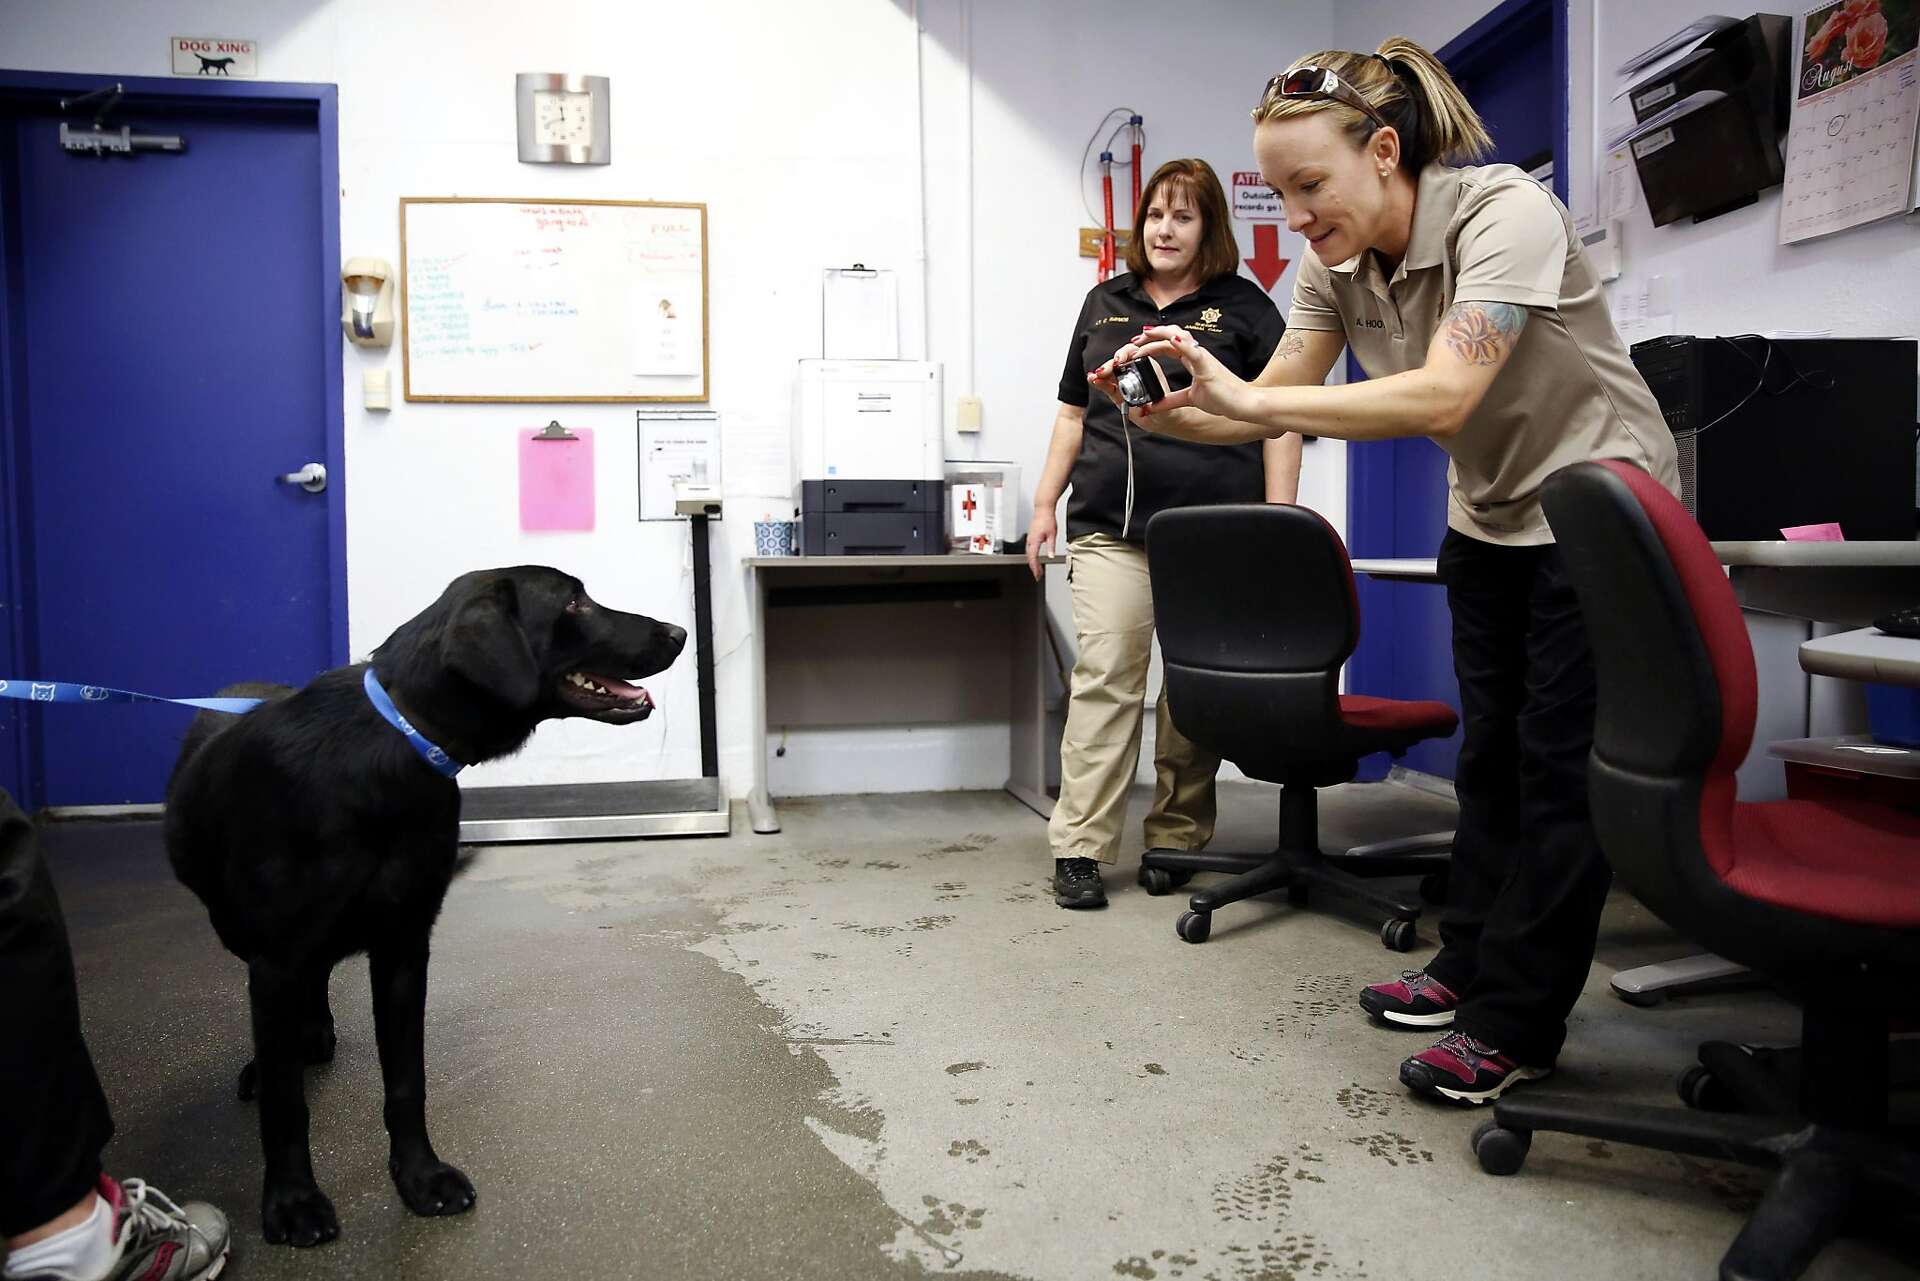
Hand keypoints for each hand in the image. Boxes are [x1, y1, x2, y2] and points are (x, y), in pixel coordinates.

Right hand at [1027, 507, 1055, 579]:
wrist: (1043, 509)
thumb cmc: (1047, 519)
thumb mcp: (1052, 534)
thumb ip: (1051, 547)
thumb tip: (1051, 556)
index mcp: (1034, 540)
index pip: (1033, 558)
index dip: (1035, 568)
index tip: (1038, 574)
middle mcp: (1030, 540)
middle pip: (1029, 557)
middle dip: (1033, 567)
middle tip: (1038, 574)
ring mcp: (1029, 538)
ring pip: (1028, 553)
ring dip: (1032, 562)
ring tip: (1037, 568)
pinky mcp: (1030, 535)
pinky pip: (1029, 548)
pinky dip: (1031, 555)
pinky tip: (1035, 557)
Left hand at [1118, 325, 1253, 431]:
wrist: (1242, 404)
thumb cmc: (1222, 398)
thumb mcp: (1189, 399)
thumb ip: (1170, 400)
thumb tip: (1151, 406)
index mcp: (1192, 359)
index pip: (1168, 345)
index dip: (1151, 344)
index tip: (1135, 348)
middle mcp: (1196, 354)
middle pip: (1170, 336)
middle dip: (1150, 336)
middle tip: (1133, 340)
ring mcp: (1202, 358)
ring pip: (1179, 338)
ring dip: (1160, 335)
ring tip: (1144, 335)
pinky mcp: (1208, 366)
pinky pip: (1193, 352)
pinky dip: (1181, 344)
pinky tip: (1170, 341)